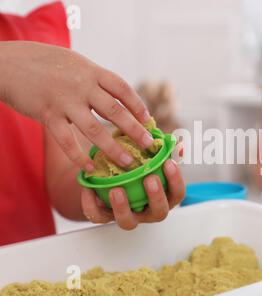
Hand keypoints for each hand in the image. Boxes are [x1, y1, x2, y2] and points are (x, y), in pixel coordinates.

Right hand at [0, 41, 152, 171]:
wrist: (7, 62)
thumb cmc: (45, 63)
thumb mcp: (76, 64)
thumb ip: (95, 81)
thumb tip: (118, 100)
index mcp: (91, 71)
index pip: (122, 89)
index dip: (138, 105)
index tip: (149, 120)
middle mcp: (82, 85)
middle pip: (115, 111)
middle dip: (134, 130)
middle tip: (148, 145)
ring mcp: (65, 101)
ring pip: (94, 129)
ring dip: (113, 148)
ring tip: (128, 162)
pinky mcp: (47, 114)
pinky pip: (67, 140)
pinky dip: (79, 156)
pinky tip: (90, 168)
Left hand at [80, 160, 185, 229]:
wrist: (109, 176)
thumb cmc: (136, 166)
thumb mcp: (149, 155)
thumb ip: (160, 150)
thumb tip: (174, 141)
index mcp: (164, 196)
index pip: (177, 193)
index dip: (176, 180)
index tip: (169, 163)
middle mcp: (148, 211)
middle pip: (159, 212)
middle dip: (156, 196)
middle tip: (150, 179)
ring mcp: (128, 216)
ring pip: (128, 222)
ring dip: (123, 207)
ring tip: (117, 190)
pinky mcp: (106, 217)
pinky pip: (98, 216)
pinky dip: (91, 204)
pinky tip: (89, 189)